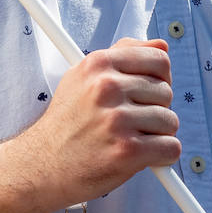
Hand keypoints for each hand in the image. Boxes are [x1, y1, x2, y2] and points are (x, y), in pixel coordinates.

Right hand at [14, 38, 180, 208]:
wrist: (41, 166)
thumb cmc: (67, 122)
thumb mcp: (84, 76)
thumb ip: (124, 54)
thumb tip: (163, 46)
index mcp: (99, 63)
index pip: (159, 60)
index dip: (160, 78)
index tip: (149, 92)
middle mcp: (107, 87)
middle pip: (166, 91)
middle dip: (156, 109)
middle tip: (133, 121)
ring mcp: (117, 119)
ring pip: (170, 121)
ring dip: (158, 135)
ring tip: (134, 139)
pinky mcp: (127, 151)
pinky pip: (171, 147)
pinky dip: (163, 157)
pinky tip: (143, 157)